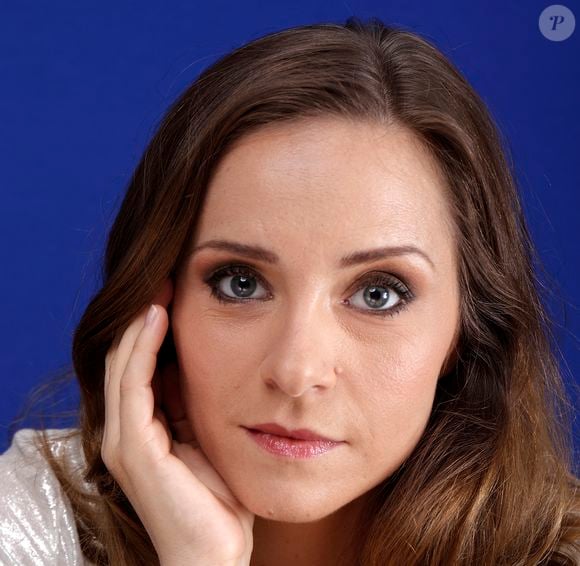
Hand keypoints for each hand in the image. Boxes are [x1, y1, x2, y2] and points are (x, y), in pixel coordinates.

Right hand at [101, 279, 254, 565]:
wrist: (214, 551)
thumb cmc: (217, 495)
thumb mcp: (208, 433)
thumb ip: (195, 401)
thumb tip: (201, 358)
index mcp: (145, 426)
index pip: (140, 365)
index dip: (153, 327)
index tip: (174, 290)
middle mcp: (125, 429)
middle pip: (126, 358)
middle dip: (145, 317)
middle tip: (165, 279)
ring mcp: (124, 438)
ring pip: (123, 364)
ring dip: (141, 323)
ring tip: (160, 288)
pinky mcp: (132, 447)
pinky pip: (133, 385)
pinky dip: (142, 348)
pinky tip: (158, 317)